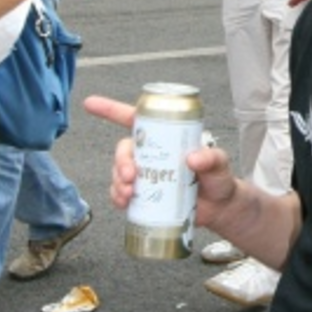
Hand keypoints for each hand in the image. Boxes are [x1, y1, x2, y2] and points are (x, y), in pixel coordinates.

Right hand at [83, 95, 240, 229]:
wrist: (220, 208)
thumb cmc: (220, 178)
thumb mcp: (220, 164)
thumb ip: (212, 158)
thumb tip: (192, 159)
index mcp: (165, 136)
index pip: (135, 119)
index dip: (111, 110)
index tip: (90, 104)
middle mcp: (152, 153)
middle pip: (123, 150)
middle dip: (120, 162)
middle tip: (131, 177)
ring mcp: (146, 174)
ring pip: (118, 172)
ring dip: (116, 182)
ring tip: (128, 194)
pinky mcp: (144, 195)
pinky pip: (121, 194)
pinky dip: (118, 198)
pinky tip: (124, 203)